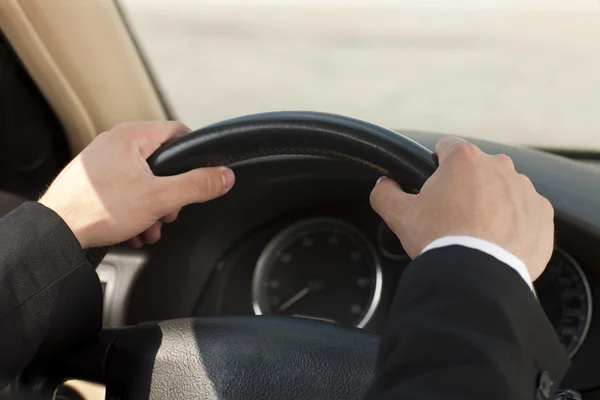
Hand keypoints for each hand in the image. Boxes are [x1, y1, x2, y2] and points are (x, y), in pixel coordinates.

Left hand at [39, 121, 234, 248]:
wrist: (56, 231)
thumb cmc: (98, 209)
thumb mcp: (160, 199)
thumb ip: (197, 185)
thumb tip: (225, 176)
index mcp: (132, 136)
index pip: (179, 132)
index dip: (195, 155)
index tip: (201, 175)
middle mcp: (115, 141)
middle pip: (162, 161)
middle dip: (171, 192)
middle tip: (168, 211)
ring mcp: (102, 160)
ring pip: (144, 179)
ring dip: (153, 206)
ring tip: (148, 227)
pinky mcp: (93, 178)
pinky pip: (125, 188)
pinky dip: (134, 208)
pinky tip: (133, 229)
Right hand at [370, 136, 553, 279]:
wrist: (478, 276)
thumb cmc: (440, 240)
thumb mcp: (399, 215)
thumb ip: (385, 192)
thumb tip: (383, 184)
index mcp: (464, 159)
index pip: (447, 147)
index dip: (436, 164)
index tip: (434, 186)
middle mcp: (499, 166)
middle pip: (477, 169)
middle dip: (466, 186)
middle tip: (452, 216)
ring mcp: (525, 190)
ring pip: (503, 190)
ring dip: (492, 204)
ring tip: (477, 233)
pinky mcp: (542, 214)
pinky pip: (526, 213)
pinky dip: (514, 223)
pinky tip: (497, 243)